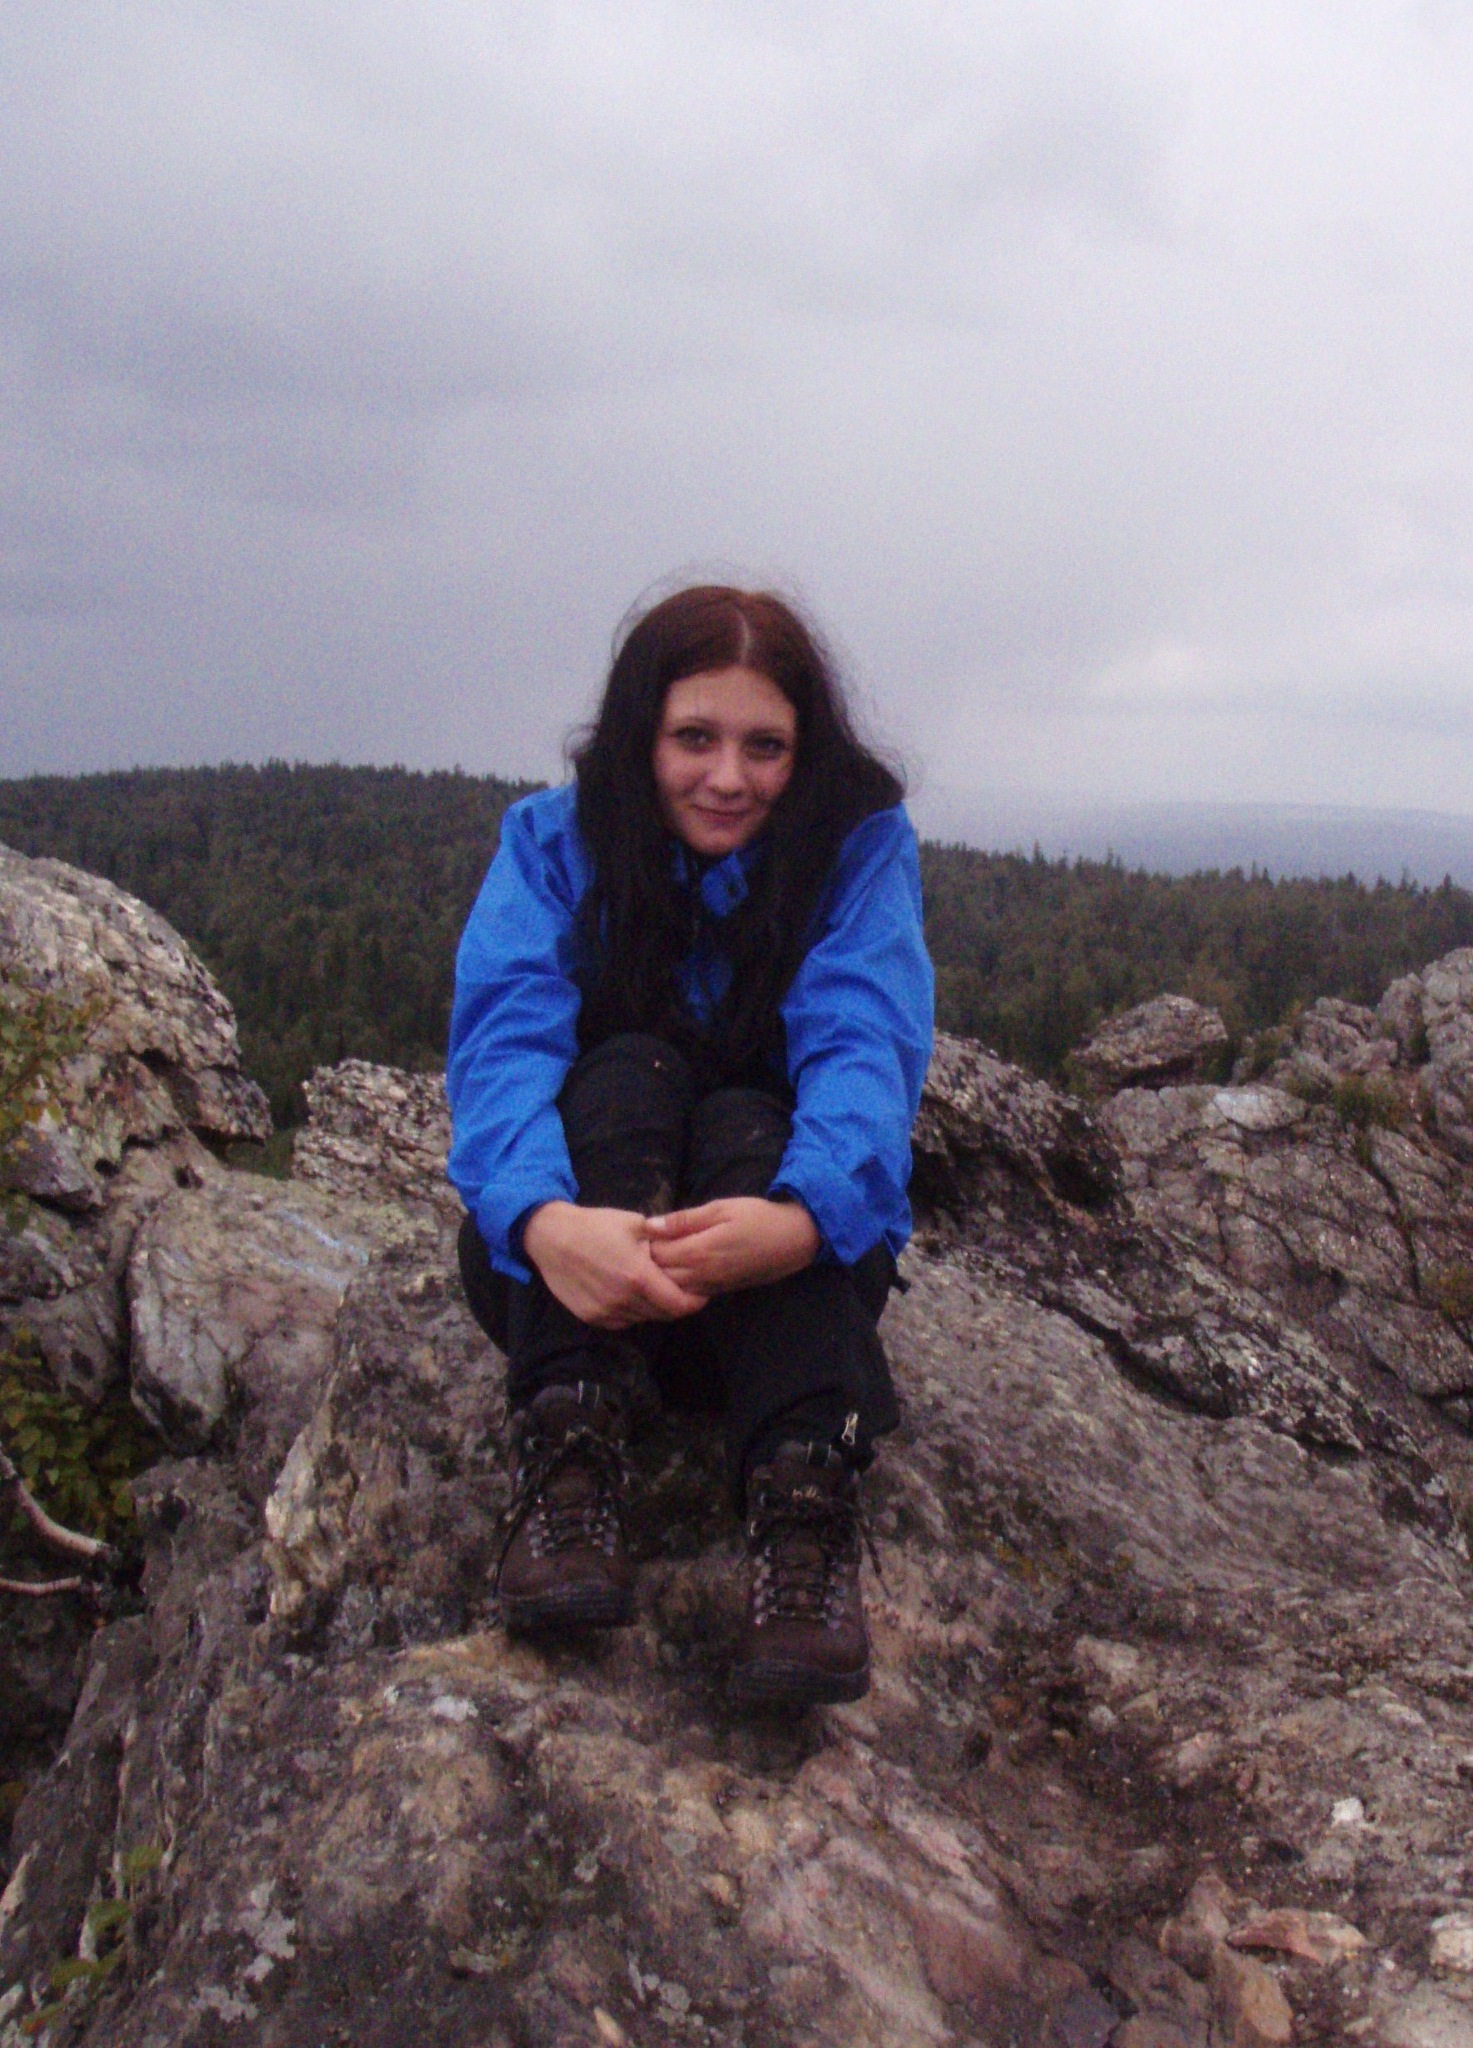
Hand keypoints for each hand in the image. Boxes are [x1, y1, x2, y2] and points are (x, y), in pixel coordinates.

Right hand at [522, 1202, 708, 1328]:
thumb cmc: (595, 1226)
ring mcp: (606, 1312)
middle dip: (676, 1303)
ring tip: (654, 1289)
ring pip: (643, 1319)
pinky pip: (623, 1321)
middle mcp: (624, 1300)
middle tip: (680, 1289)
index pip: (679, 1304)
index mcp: (639, 1276)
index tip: (701, 1293)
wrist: (552, 1239)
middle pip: (663, 1314)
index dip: (694, 1301)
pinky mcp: (592, 1318)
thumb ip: (664, 1238)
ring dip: (653, 1308)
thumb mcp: (635, 1223)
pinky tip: (630, 1294)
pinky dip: (632, 1312)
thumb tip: (691, 1242)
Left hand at [644, 1197, 820, 1296]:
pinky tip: (675, 1271)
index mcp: (698, 1252)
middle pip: (660, 1276)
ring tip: (656, 1259)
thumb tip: (650, 1225)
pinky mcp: (720, 1291)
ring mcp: (711, 1287)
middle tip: (641, 1247)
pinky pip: (689, 1294)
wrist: (794, 1240)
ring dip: (661, 1277)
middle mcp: (701, 1275)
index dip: (644, 1245)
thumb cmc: (757, 1217)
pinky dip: (676, 1285)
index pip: (656, 1255)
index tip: (639, 1232)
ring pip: (673, 1289)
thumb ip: (684, 1220)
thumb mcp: (720, 1208)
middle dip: (648, 1263)